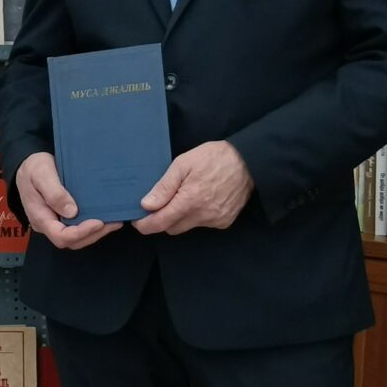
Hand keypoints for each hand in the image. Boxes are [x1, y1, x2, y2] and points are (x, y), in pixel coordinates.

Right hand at [15, 151, 123, 250]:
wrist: (27, 165)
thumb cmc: (33, 169)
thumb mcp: (41, 175)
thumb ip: (54, 193)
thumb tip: (71, 212)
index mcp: (40, 217)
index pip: (61, 236)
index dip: (81, 233)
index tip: (98, 222)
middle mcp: (48, 224)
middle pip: (72, 241)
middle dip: (94, 234)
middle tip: (113, 222)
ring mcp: (55, 222)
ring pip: (77, 238)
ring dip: (96, 233)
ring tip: (114, 221)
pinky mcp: (62, 217)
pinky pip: (78, 227)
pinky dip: (93, 226)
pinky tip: (105, 217)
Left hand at [133, 141, 253, 236]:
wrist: (248, 161)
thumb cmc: (213, 158)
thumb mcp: (182, 164)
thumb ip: (164, 187)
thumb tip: (146, 205)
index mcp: (189, 201)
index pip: (159, 223)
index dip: (145, 225)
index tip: (137, 221)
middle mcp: (202, 215)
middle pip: (171, 228)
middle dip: (161, 220)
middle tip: (159, 205)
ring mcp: (215, 220)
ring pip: (186, 227)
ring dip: (179, 218)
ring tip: (184, 197)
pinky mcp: (224, 221)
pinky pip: (202, 224)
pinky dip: (196, 216)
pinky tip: (201, 200)